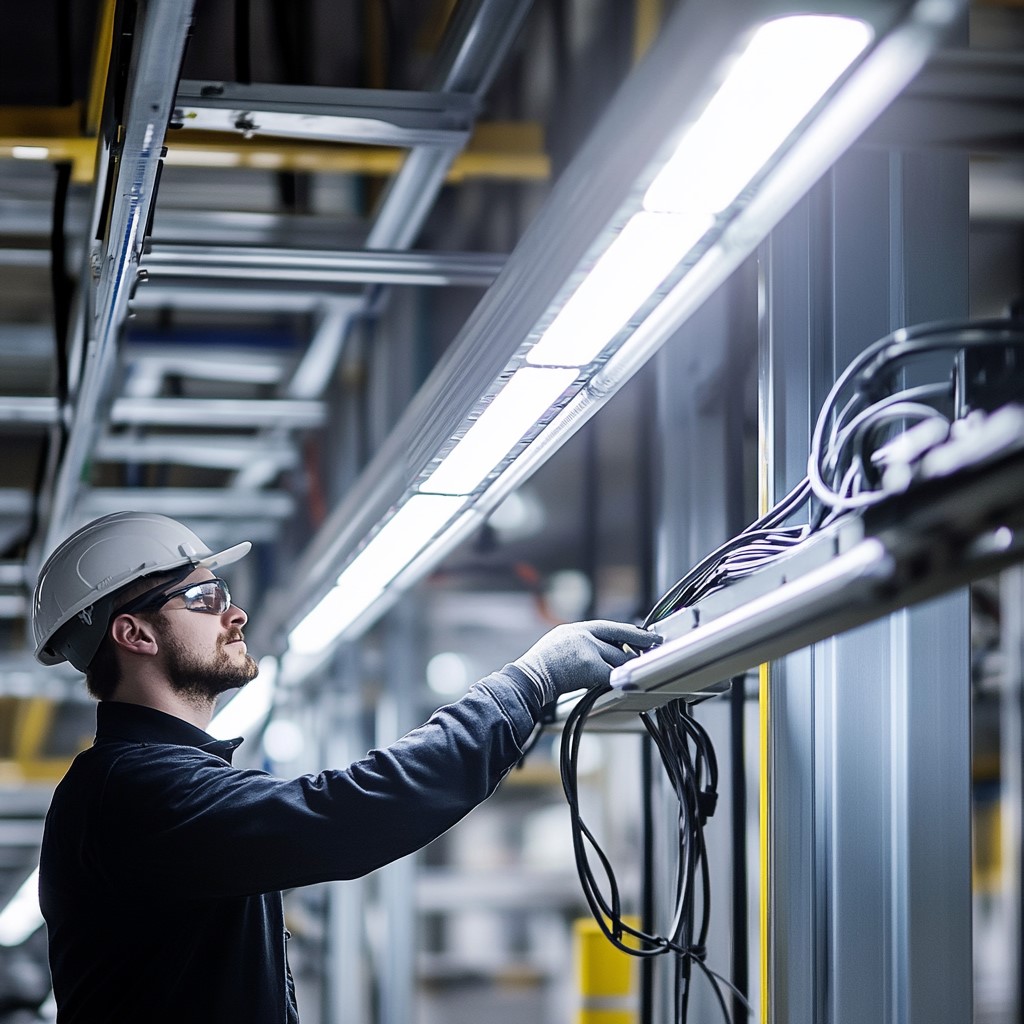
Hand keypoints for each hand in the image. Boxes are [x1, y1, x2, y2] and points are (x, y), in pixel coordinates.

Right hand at [513, 620, 661, 704]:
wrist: (529, 677)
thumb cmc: (541, 667)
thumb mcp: (559, 643)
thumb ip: (581, 642)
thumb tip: (604, 648)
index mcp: (577, 629)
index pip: (612, 627)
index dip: (632, 632)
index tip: (646, 635)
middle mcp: (584, 635)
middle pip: (620, 643)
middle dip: (637, 650)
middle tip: (652, 652)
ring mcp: (588, 649)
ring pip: (619, 659)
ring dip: (628, 668)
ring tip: (636, 673)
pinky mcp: (590, 666)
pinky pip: (613, 674)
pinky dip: (622, 680)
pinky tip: (628, 683)